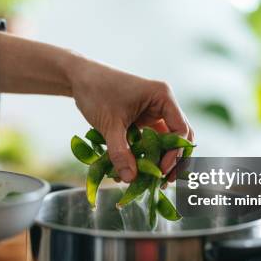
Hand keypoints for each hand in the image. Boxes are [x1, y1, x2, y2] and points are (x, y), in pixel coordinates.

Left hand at [70, 58, 193, 182]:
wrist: (79, 78)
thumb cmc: (96, 91)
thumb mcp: (109, 124)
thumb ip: (120, 152)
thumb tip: (130, 179)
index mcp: (162, 97)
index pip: (180, 130)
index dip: (174, 154)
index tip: (160, 171)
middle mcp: (163, 105)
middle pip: (179, 138)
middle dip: (172, 160)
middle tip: (163, 182)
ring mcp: (154, 113)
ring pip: (165, 142)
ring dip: (159, 161)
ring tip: (152, 181)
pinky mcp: (143, 121)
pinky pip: (150, 142)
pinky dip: (145, 156)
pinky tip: (137, 172)